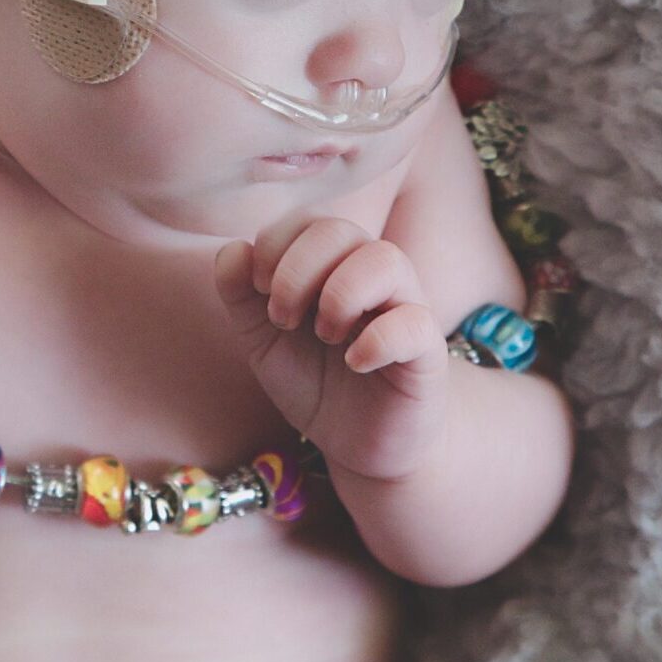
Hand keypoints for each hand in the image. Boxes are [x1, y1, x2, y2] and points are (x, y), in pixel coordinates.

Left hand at [214, 216, 448, 482]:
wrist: (357, 442)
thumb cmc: (312, 377)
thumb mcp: (262, 338)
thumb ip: (239, 293)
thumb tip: (234, 248)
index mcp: (330, 262)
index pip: (306, 219)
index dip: (274, 245)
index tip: (258, 290)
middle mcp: (370, 272)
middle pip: (340, 230)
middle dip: (297, 270)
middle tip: (282, 318)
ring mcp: (404, 305)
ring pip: (386, 259)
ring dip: (340, 293)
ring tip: (323, 334)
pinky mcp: (426, 349)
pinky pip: (414, 321)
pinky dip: (377, 338)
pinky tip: (354, 362)